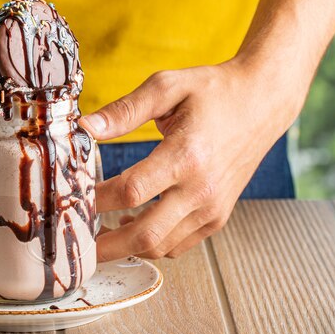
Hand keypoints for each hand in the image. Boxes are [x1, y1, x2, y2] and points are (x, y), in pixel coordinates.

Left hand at [82, 60, 304, 260]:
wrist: (262, 103)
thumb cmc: (214, 91)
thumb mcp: (168, 87)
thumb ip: (124, 110)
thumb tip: (85, 127)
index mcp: (186, 155)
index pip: (131, 190)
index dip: (96, 199)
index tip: (72, 197)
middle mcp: (202, 190)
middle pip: (146, 235)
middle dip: (106, 245)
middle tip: (79, 243)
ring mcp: (212, 208)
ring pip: (161, 246)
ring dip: (126, 246)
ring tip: (101, 232)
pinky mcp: (217, 217)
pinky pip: (178, 245)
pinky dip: (152, 243)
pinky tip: (133, 225)